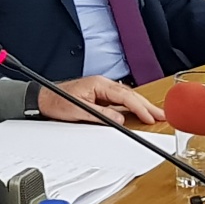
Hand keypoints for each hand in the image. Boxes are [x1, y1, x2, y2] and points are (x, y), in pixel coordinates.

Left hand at [37, 76, 165, 125]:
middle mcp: (102, 84)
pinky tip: (138, 113)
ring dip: (140, 106)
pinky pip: (119, 101)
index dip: (139, 107)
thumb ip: (99, 115)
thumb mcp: (77, 110)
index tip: (151, 117)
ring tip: (155, 115)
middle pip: (130, 95)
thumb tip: (119, 119)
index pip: (125, 96)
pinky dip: (131, 107)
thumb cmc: (56, 101)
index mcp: (99, 84)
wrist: (42, 100)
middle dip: (146, 106)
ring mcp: (101, 90)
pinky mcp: (99, 96)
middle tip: (162, 116)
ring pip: (126, 97)